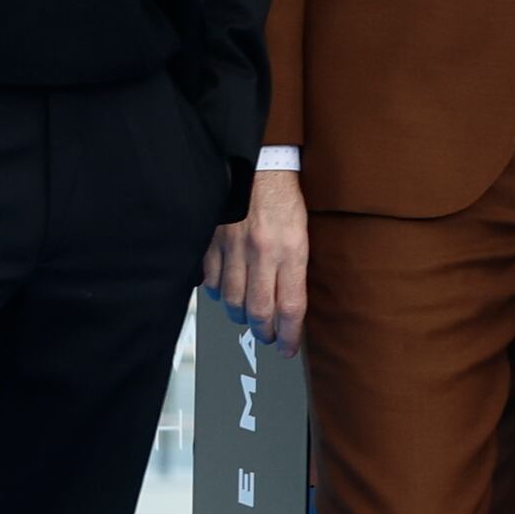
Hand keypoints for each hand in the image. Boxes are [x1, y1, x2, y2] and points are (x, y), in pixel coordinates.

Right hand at [205, 168, 307, 342]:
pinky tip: (226, 294)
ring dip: (240, 316)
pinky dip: (217, 294)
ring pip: (232, 301)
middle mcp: (261, 252)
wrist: (257, 165)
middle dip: (264, 332)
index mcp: (290, 250)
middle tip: (268, 337)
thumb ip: (296, 267)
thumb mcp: (303, 232)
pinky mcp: (213, 243)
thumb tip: (291, 302)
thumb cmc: (284, 198)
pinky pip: (211, 281)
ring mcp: (233, 249)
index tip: (288, 347)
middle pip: (259, 311)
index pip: (290, 306)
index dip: (288, 334)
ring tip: (248, 318)